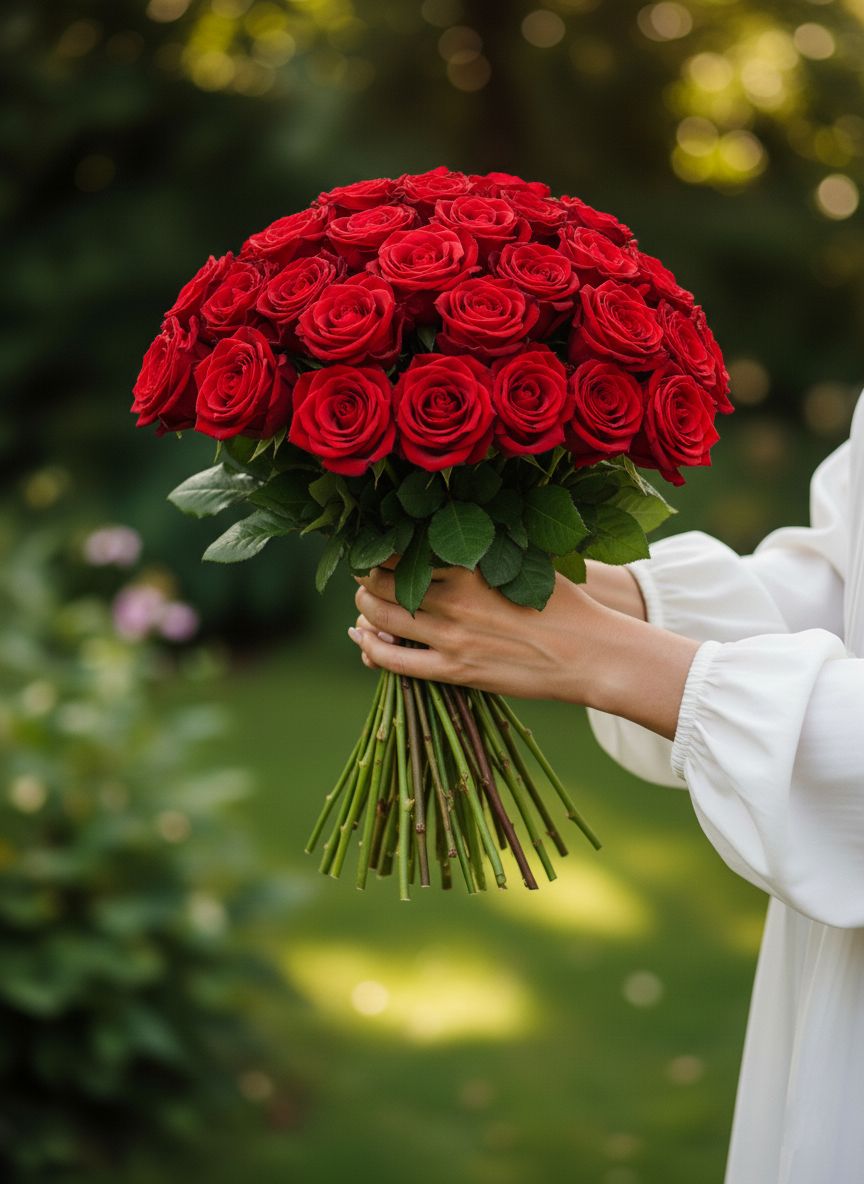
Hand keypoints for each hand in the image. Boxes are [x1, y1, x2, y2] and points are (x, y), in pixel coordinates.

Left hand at [349, 560, 698, 739]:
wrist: (590, 654)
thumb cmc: (565, 604)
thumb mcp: (527, 562)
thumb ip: (490, 548)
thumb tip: (465, 528)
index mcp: (470, 564)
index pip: (402, 549)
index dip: (380, 547)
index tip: (378, 547)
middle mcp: (453, 598)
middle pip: (382, 581)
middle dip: (367, 577)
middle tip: (367, 575)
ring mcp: (451, 636)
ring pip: (381, 617)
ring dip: (365, 608)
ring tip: (365, 602)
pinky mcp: (454, 670)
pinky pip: (393, 658)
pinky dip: (370, 646)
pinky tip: (362, 637)